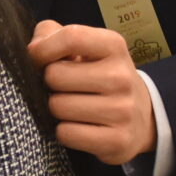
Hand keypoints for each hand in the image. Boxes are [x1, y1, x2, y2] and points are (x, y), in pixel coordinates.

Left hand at [27, 22, 156, 165]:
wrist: (142, 116)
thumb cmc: (100, 75)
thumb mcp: (86, 48)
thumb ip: (53, 34)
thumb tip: (33, 48)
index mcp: (114, 46)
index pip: (71, 37)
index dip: (43, 49)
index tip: (38, 59)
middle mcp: (121, 76)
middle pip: (55, 76)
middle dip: (50, 84)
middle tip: (64, 88)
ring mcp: (122, 110)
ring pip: (58, 107)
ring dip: (57, 109)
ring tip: (74, 107)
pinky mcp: (118, 140)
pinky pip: (67, 133)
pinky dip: (65, 132)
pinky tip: (80, 126)